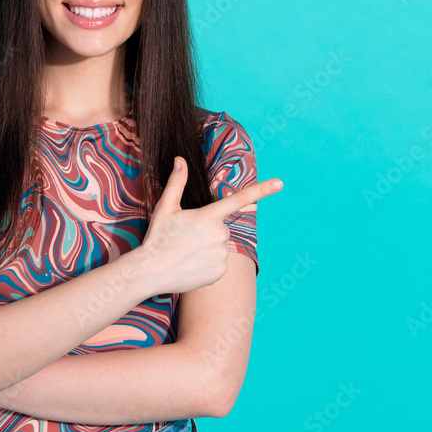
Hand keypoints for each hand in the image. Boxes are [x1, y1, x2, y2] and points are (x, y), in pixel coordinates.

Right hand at [131, 156, 282, 294]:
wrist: (151, 272)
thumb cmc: (157, 237)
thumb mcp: (166, 207)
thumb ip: (177, 182)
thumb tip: (180, 159)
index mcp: (208, 216)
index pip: (239, 199)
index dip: (262, 190)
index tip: (280, 183)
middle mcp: (219, 235)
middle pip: (221, 228)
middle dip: (208, 231)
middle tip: (186, 239)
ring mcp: (221, 254)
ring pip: (220, 246)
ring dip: (207, 248)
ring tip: (186, 254)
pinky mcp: (220, 272)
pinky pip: (219, 264)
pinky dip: (208, 264)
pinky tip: (191, 266)